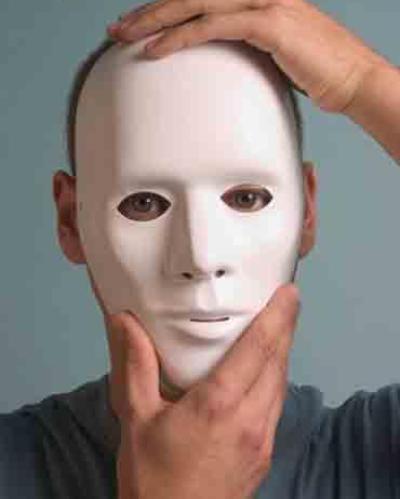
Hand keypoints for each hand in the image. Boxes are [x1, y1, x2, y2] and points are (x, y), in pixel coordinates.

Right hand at [105, 283, 299, 498]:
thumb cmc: (153, 478)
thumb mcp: (136, 419)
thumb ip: (135, 366)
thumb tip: (125, 322)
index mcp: (218, 405)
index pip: (258, 350)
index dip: (278, 317)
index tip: (289, 293)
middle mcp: (250, 419)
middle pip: (278, 362)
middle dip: (286, 326)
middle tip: (287, 299)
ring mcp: (263, 439)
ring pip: (281, 383)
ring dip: (283, 351)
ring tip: (278, 327)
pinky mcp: (265, 453)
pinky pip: (277, 404)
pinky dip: (276, 377)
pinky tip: (265, 371)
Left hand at [107, 0, 385, 113]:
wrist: (351, 77)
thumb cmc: (316, 71)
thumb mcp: (272, 53)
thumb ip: (245, 46)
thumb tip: (220, 62)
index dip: (163, 9)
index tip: (136, 24)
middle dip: (148, 11)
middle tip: (117, 28)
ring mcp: (263, 1)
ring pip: (194, 3)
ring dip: (155, 20)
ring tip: (125, 37)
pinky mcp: (268, 22)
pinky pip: (213, 25)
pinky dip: (181, 36)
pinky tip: (156, 50)